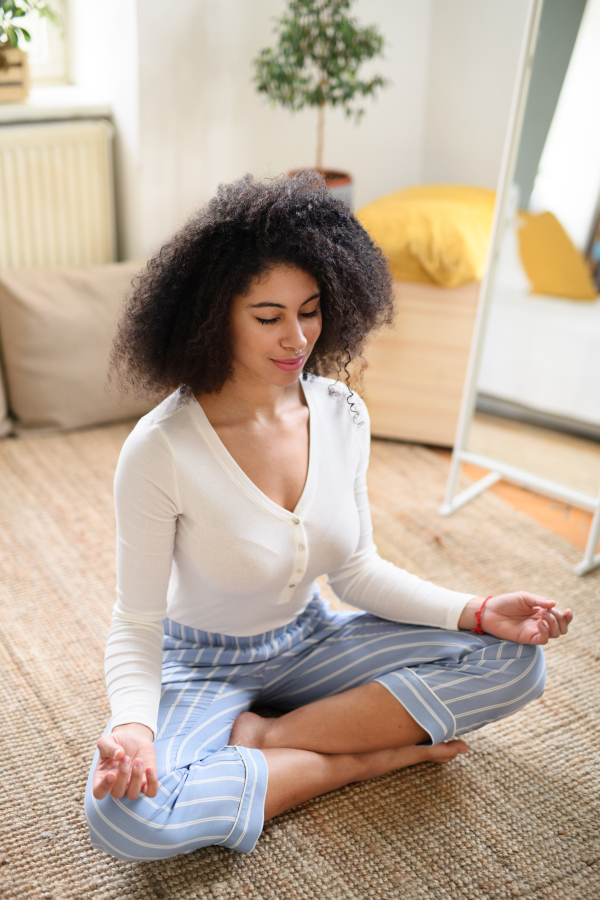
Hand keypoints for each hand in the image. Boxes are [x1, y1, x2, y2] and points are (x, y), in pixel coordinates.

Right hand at [92, 722, 157, 800]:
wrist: (134, 739)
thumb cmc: (117, 742)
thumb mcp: (107, 740)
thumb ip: (108, 747)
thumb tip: (118, 755)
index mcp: (102, 777)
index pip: (99, 793)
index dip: (104, 787)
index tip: (111, 774)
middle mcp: (116, 786)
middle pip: (117, 793)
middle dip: (122, 776)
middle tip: (126, 758)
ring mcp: (132, 786)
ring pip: (133, 794)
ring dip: (136, 777)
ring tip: (138, 760)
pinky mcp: (146, 782)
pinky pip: (150, 792)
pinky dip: (152, 784)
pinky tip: (149, 768)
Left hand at [458, 592, 572, 644]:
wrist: (490, 611)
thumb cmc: (506, 602)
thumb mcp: (524, 597)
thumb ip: (539, 601)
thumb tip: (554, 603)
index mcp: (542, 612)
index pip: (560, 617)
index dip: (568, 616)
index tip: (568, 611)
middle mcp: (541, 622)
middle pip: (562, 628)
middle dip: (561, 620)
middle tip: (549, 612)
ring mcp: (535, 631)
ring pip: (555, 634)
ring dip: (554, 624)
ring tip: (542, 616)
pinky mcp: (528, 638)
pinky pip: (544, 639)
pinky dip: (546, 631)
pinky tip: (539, 623)